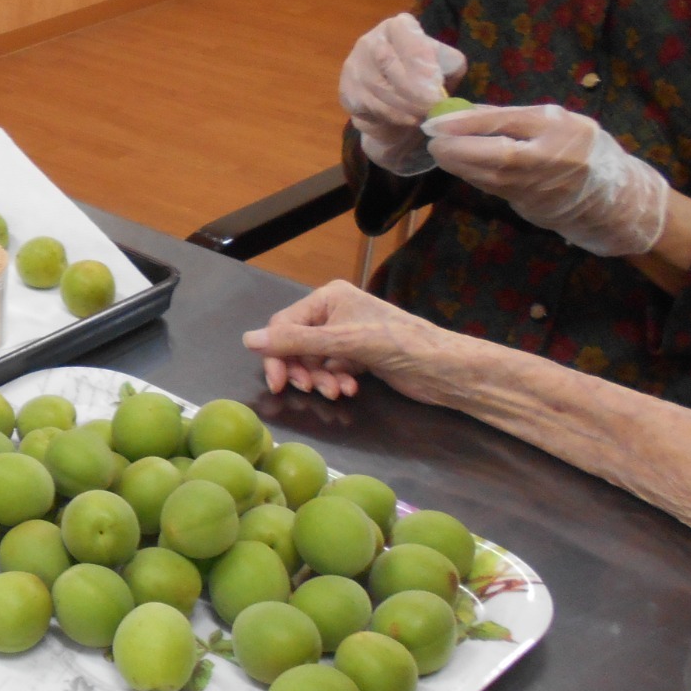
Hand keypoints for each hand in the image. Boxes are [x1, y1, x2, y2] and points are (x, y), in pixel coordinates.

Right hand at [241, 279, 461, 402]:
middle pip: (296, 344)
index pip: (284, 324)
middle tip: (312, 390)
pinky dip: (335, 381)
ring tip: (337, 392)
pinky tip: (349, 389)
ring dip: (320, 379)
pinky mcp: (357, 356)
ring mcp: (345, 334)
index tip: (279, 384)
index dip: (277, 354)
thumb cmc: (396, 344)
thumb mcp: (341, 342)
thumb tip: (247, 339)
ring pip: (313, 360)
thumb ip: (295, 341)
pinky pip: (330, 369)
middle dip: (302, 369)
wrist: (442, 368)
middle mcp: (334, 312)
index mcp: (328, 297)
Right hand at [339, 14, 466, 175]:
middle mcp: (370, 40)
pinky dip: (393, 116)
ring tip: (425, 116)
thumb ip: (447, 63)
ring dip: (405, 106)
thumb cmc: (423, 76)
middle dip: (414, 89)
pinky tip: (409, 121)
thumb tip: (438, 80)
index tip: (437, 86)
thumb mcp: (444, 63)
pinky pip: (370, 105)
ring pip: (379, 87)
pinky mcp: (347, 91)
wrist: (394, 102)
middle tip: (433, 107)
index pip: (406, 36)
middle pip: (388, 62)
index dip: (421, 61)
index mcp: (397, 26)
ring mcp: (354, 66)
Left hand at [424, 104, 669, 257]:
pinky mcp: (530, 204)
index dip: (467, 121)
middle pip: (496, 153)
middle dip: (457, 147)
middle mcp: (552, 156)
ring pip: (490, 174)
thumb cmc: (578, 147)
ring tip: (440, 150)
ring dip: (458, 163)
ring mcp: (541, 184)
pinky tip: (458, 165)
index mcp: (559, 126)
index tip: (437, 120)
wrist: (609, 196)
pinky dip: (471, 175)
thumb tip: (463, 109)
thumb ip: (511, 117)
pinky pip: (493, 187)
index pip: (506, 121)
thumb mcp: (553, 121)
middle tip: (432, 140)